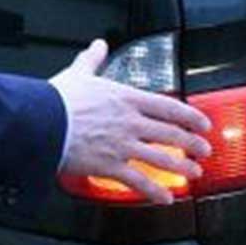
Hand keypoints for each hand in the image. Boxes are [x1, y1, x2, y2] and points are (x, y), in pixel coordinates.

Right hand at [50, 40, 211, 204]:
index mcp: (126, 98)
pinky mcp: (110, 166)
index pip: (169, 107)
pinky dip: (155, 191)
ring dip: (182, 167)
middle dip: (192, 143)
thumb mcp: (79, 73)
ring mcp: (123, 145)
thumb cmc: (58, 100)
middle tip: (204, 150)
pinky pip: (139, 181)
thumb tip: (98, 46)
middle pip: (171, 134)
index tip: (203, 123)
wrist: (41, 122)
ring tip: (194, 173)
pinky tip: (165, 198)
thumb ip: (93, 60)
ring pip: (162, 158)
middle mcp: (130, 122)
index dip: (191, 116)